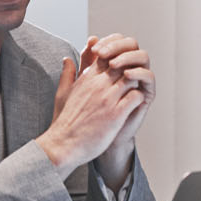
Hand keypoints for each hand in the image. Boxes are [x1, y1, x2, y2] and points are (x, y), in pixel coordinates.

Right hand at [38, 35, 150, 173]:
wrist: (64, 145)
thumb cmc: (64, 122)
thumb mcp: (63, 93)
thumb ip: (67, 74)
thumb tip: (67, 59)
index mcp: (87, 79)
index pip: (107, 56)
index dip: (117, 59)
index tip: (120, 69)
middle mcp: (98, 85)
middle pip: (122, 63)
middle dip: (130, 68)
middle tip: (132, 79)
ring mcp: (108, 98)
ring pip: (132, 77)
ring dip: (136, 83)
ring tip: (133, 92)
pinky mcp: (116, 114)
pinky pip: (136, 96)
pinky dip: (138, 98)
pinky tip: (134, 105)